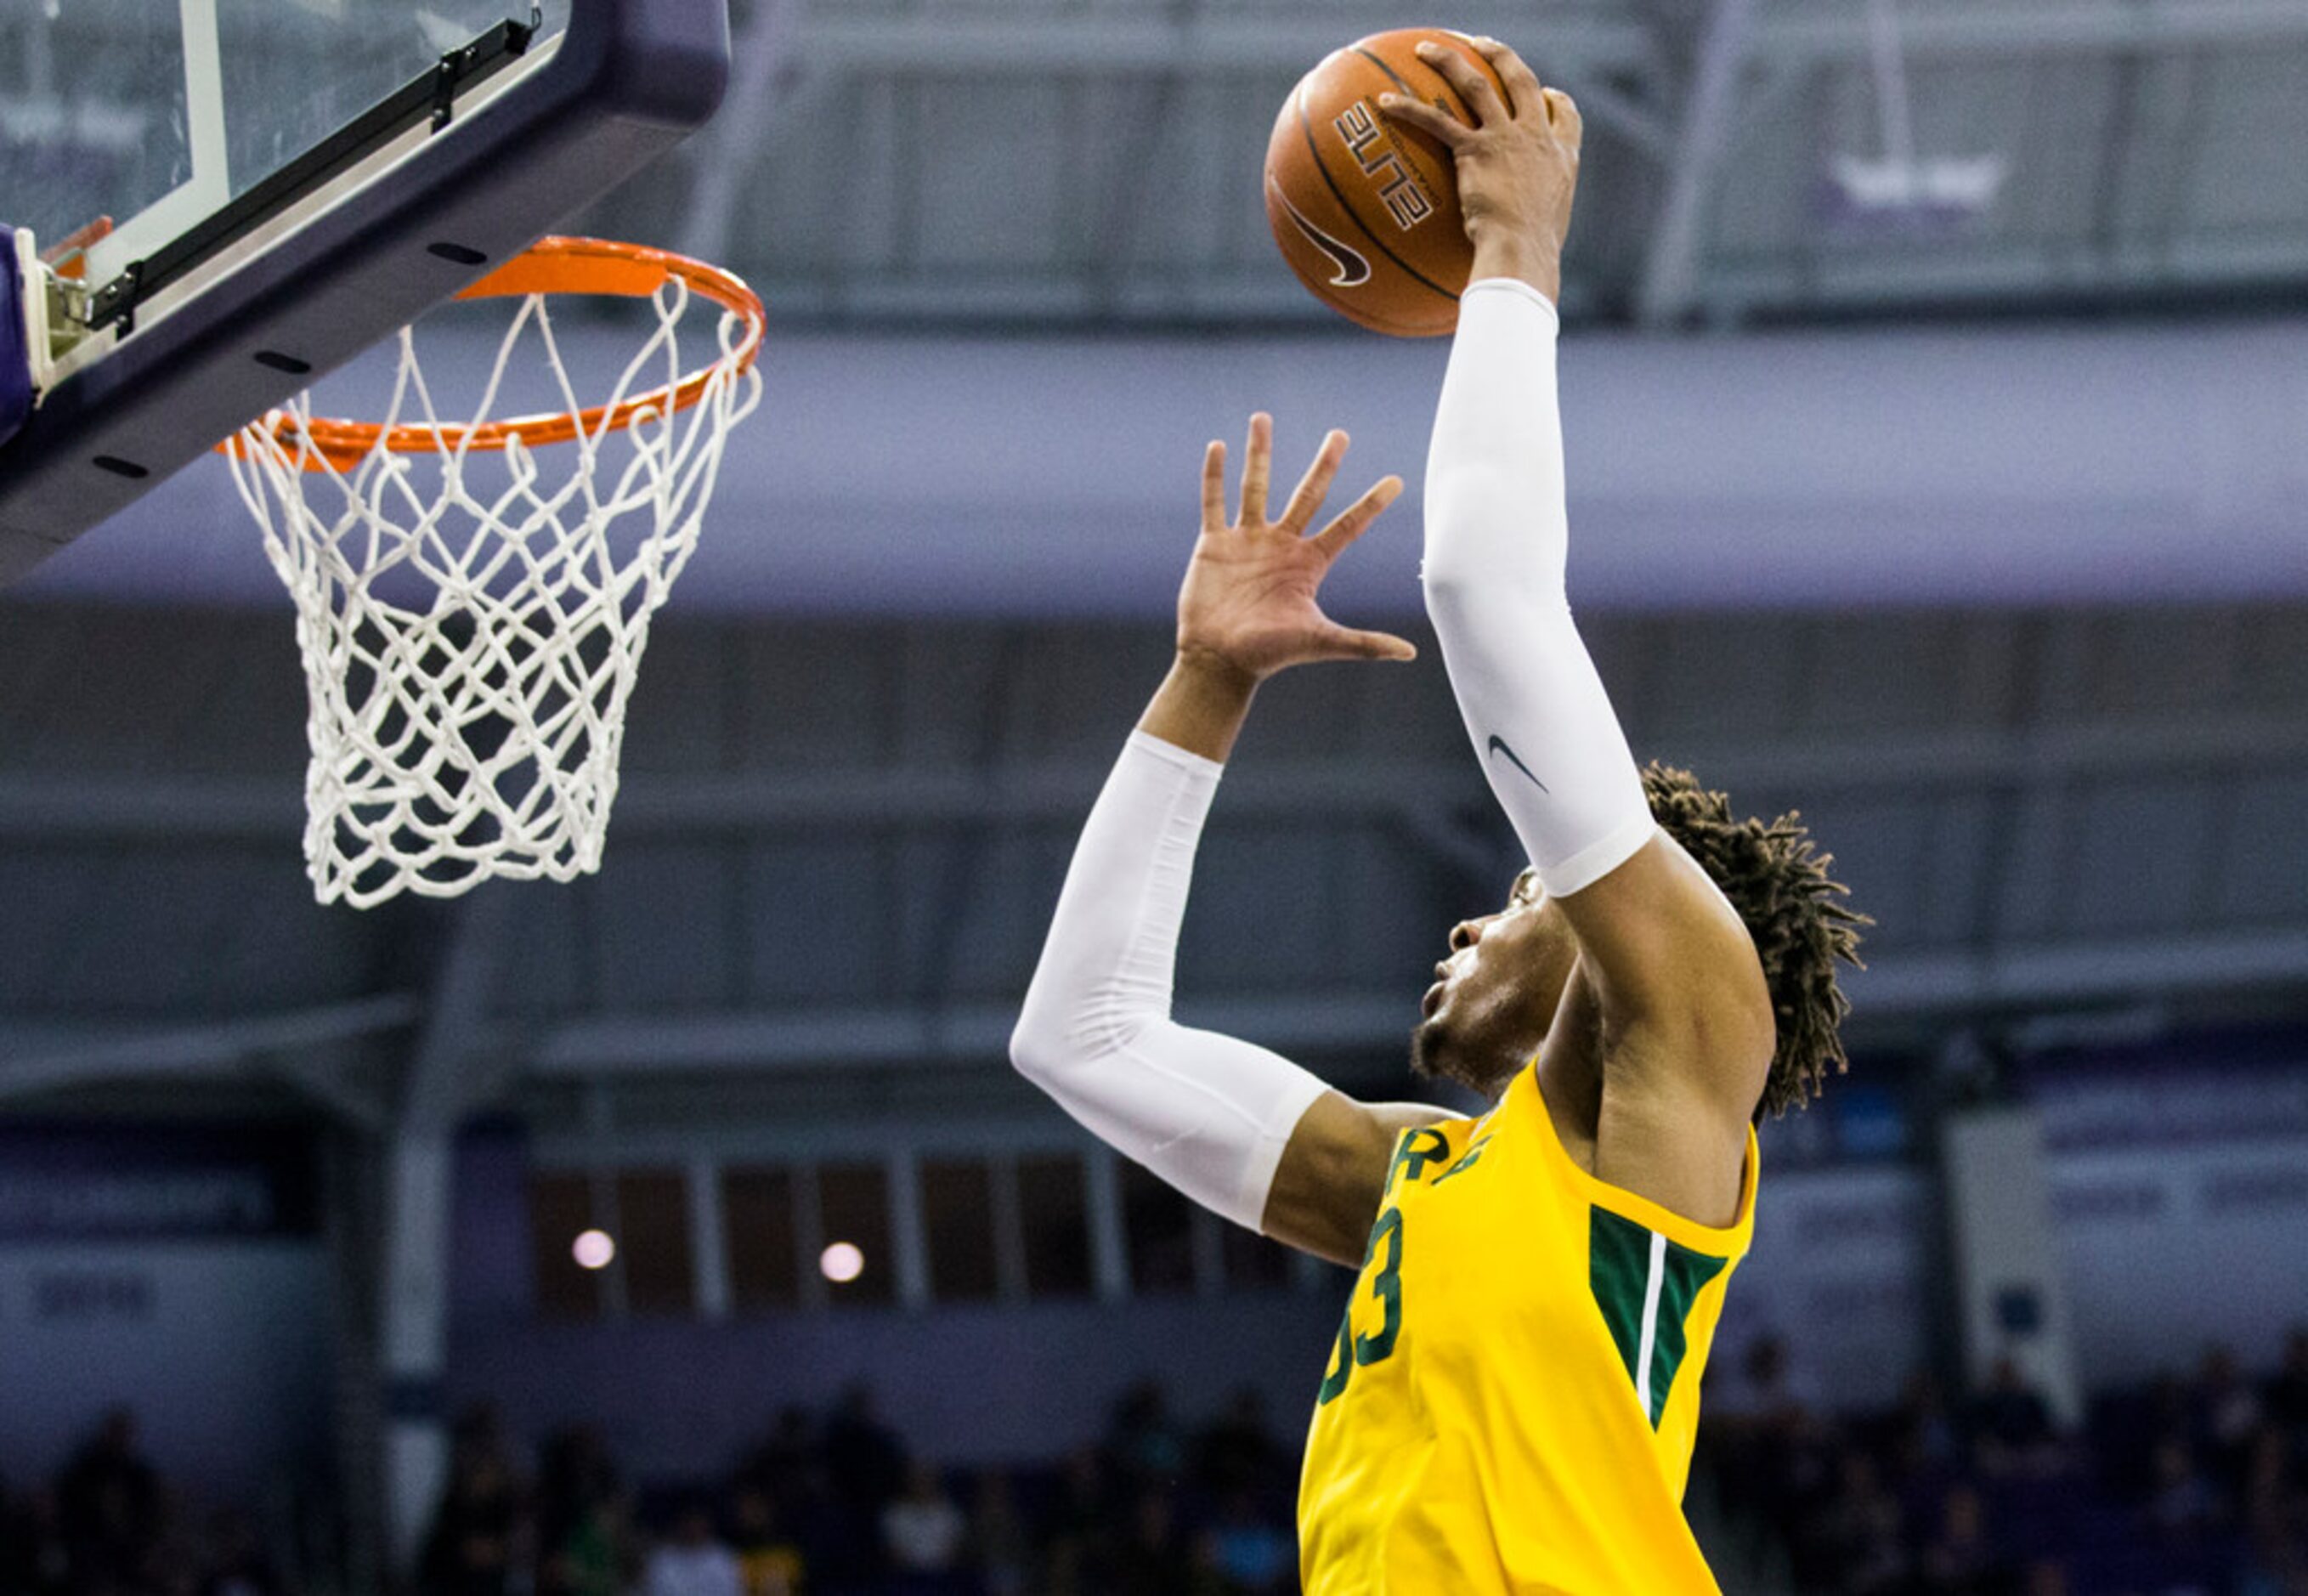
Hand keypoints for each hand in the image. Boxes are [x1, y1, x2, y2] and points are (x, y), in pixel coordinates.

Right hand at [1174, 413, 1413, 686]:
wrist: (1220, 661)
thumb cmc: (1270, 654)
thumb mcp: (1321, 642)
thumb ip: (1364, 643)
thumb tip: (1410, 652)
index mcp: (1309, 563)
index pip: (1348, 526)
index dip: (1372, 504)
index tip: (1397, 481)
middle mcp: (1281, 545)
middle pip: (1308, 494)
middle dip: (1324, 464)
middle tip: (1340, 434)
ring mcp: (1247, 540)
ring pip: (1255, 487)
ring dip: (1259, 454)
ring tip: (1262, 418)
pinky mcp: (1214, 544)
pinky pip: (1214, 503)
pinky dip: (1214, 476)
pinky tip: (1218, 447)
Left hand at [1380, 37, 1580, 301]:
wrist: (1522, 253)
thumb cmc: (1531, 258)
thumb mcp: (1543, 235)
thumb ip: (1530, 224)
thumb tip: (1512, 254)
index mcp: (1562, 158)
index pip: (1566, 116)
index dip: (1555, 100)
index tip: (1548, 93)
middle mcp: (1536, 138)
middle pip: (1522, 81)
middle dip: (1501, 56)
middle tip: (1482, 46)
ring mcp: (1506, 139)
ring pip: (1477, 84)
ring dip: (1450, 61)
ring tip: (1426, 50)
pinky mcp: (1476, 150)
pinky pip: (1436, 121)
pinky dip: (1408, 109)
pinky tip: (1383, 102)